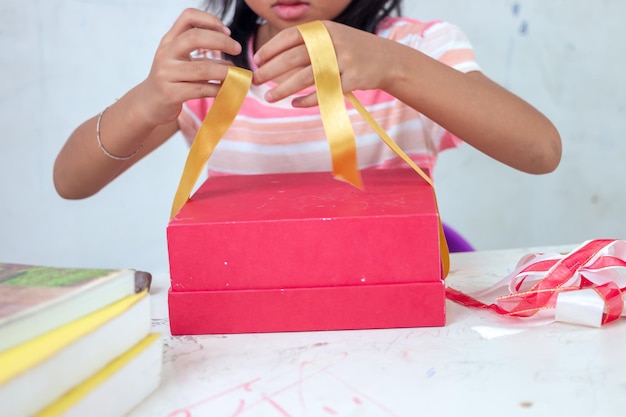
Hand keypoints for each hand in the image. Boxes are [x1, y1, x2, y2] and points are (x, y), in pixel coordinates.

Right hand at [137, 8, 241, 125]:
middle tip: (237, 49)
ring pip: (201, 69)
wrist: (150, 104)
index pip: (188, 17)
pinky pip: (200, 90)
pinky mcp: (170, 94)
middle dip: (221, 41)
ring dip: (224, 71)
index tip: (227, 31)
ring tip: (237, 75)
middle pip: (194, 38)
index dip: (210, 20)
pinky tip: (225, 90)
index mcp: (169, 41)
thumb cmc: (172, 80)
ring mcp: (166, 74)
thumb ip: (201, 55)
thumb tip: (232, 58)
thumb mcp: (181, 60)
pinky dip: (217, 89)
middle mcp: (165, 53)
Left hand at [252, 21, 394, 106]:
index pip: (290, 37)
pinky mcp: (352, 80)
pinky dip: (307, 100)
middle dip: (271, 70)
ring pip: (306, 76)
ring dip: (284, 88)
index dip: (271, 49)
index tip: (257, 61)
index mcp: (323, 29)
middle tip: (256, 81)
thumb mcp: (332, 38)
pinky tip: (295, 104)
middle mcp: (332, 42)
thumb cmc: (352, 51)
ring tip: (270, 97)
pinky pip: (324, 92)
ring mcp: (343, 61)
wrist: (388, 59)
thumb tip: (274, 59)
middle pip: (294, 58)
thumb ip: (308, 44)